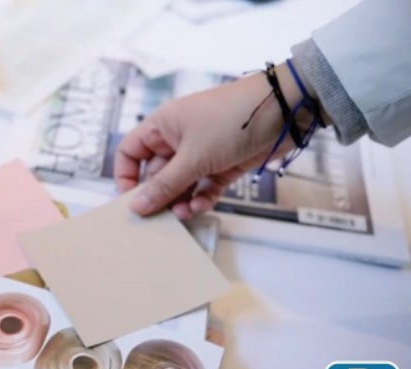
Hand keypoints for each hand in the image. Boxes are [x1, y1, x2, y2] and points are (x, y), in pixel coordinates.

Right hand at [114, 63, 315, 219]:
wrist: (284, 110)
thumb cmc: (232, 121)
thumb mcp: (193, 156)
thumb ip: (164, 185)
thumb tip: (135, 207)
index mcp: (163, 126)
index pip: (130, 152)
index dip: (126, 176)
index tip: (131, 200)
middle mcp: (178, 139)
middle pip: (156, 173)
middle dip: (159, 195)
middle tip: (161, 216)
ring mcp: (201, 152)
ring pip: (181, 184)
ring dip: (180, 200)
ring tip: (184, 214)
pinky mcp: (223, 164)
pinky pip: (204, 187)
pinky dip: (201, 198)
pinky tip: (201, 206)